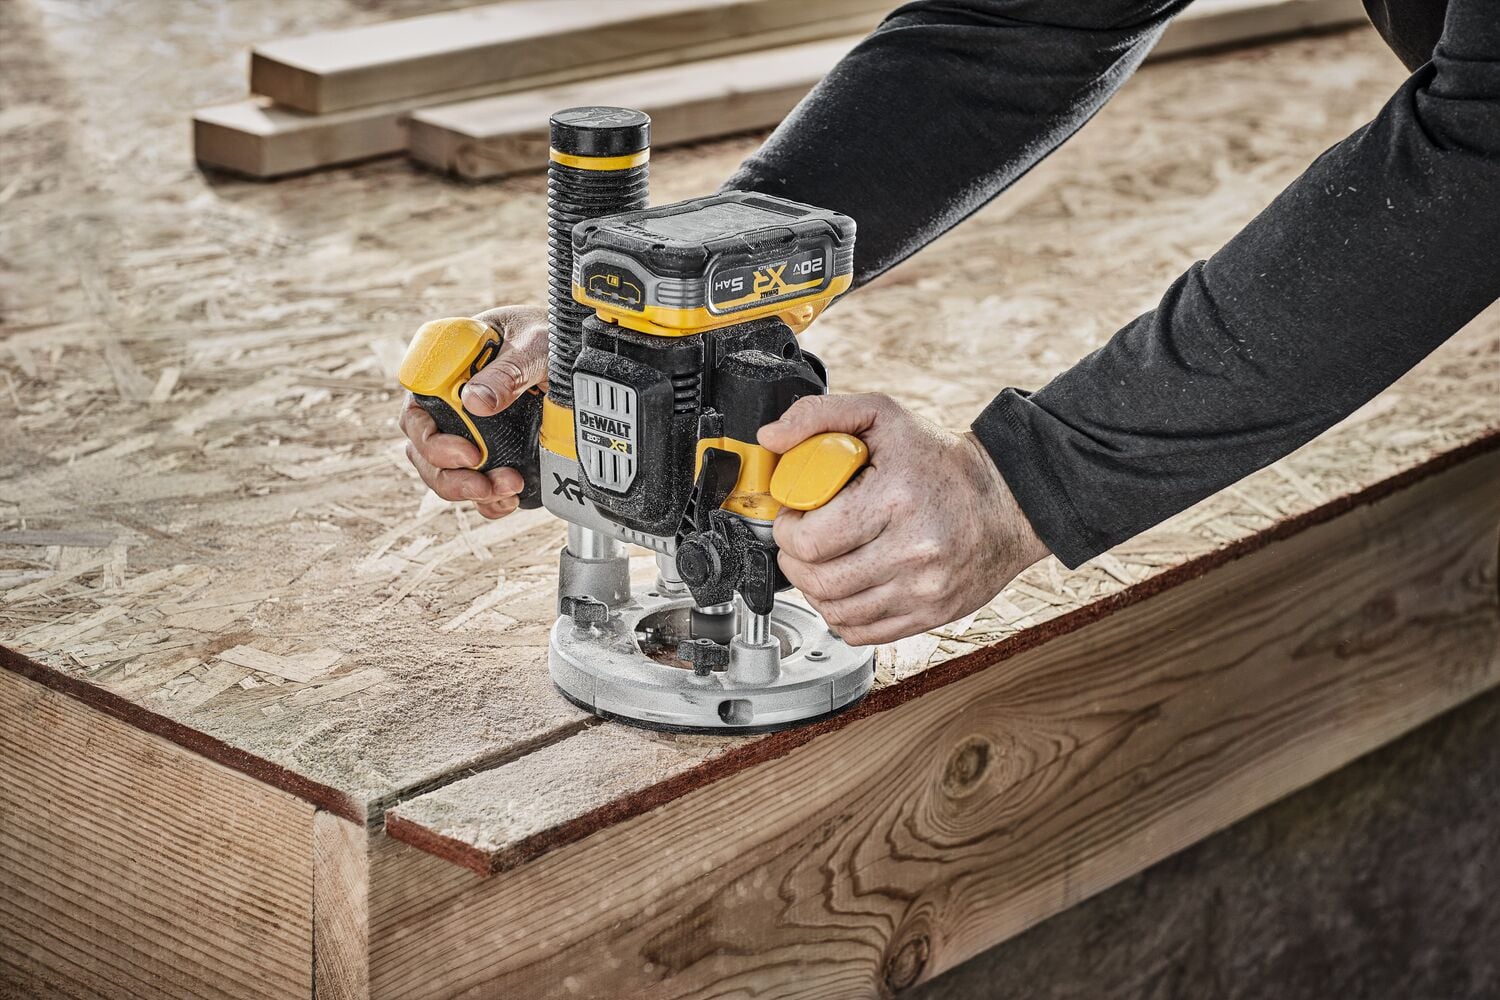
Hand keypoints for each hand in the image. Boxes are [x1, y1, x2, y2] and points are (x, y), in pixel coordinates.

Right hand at [399, 305, 547, 518]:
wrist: (572, 354)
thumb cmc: (542, 336)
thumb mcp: (531, 344)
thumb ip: (507, 370)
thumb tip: (476, 401)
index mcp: (443, 374)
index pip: (415, 414)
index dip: (430, 441)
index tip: (468, 453)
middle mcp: (447, 407)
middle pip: (424, 453)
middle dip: (451, 477)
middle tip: (485, 482)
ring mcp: (467, 433)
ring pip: (445, 476)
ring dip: (471, 492)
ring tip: (507, 488)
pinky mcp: (492, 455)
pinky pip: (476, 488)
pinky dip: (488, 502)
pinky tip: (509, 499)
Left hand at [758, 393, 1049, 645]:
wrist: (1007, 500)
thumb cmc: (940, 460)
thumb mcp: (882, 416)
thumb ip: (819, 417)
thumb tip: (771, 438)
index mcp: (895, 499)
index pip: (810, 540)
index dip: (788, 530)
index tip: (793, 517)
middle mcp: (913, 550)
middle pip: (819, 580)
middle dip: (794, 561)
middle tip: (802, 540)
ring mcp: (924, 590)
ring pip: (836, 612)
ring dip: (814, 589)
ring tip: (822, 562)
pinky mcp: (932, 615)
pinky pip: (862, 632)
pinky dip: (842, 614)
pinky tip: (846, 587)